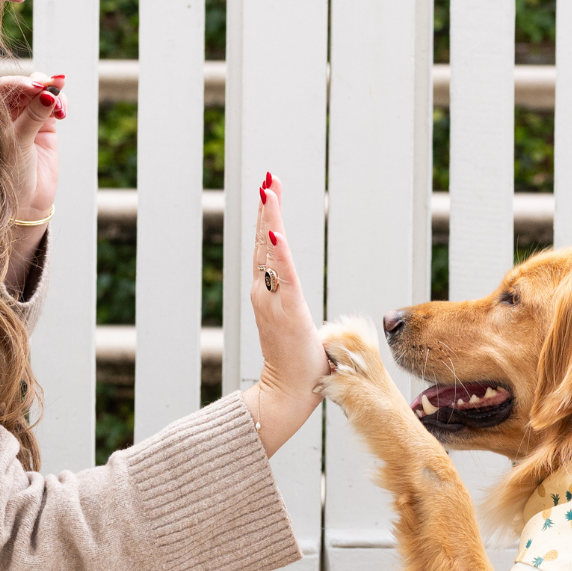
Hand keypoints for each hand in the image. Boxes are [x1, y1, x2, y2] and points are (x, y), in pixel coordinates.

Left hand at [0, 73, 67, 292]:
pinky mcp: (45, 127)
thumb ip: (33, 116)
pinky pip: (53, 105)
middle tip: (51, 87)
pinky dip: (60, 103)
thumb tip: (48, 91)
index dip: (20, 83)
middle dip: (39, 85)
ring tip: (58, 104)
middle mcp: (5, 112)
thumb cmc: (7, 175)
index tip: (35, 87)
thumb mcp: (17, 143)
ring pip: (40, 93)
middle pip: (24, 86)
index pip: (3, 86)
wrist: (25, 204)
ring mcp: (26, 118)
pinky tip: (62, 110)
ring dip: (52, 93)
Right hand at [243, 173, 329, 456]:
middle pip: (265, 241)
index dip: (268, 218)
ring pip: (270, 252)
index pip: (267, 248)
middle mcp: (265, 293)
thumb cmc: (298, 364)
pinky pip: (284, 276)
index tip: (270, 190)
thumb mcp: (296, 326)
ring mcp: (273, 301)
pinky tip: (276, 231)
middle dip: (268, 208)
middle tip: (269, 178)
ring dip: (271, 220)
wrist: (288, 392)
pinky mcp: (287, 311)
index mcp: (268, 294)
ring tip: (270, 191)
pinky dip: (279, 253)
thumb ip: (294, 308)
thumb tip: (307, 306)